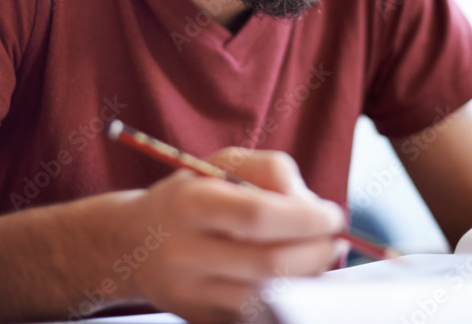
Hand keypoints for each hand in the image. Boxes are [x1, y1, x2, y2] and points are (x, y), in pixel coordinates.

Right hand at [117, 148, 347, 322]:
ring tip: (320, 256)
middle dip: (316, 253)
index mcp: (190, 204)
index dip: (305, 219)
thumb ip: (272, 171)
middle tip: (335, 240)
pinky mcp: (201, 320)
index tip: (333, 215)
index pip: (256, 216)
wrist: (135, 243)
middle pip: (268, 264)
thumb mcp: (223, 164)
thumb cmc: (193, 194)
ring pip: (267, 297)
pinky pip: (257, 314)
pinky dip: (287, 298)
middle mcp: (185, 253)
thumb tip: (312, 207)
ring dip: (308, 278)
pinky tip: (295, 276)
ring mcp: (191, 294)